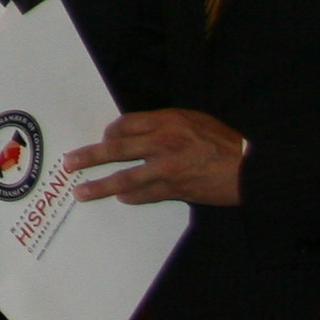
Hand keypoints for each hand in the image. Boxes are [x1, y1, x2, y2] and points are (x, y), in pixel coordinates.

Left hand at [67, 108, 248, 207]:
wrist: (250, 168)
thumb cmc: (224, 141)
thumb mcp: (194, 120)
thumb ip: (166, 124)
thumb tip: (140, 133)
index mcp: (167, 121)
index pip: (125, 124)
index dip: (111, 132)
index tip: (104, 139)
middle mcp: (162, 142)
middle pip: (116, 149)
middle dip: (89, 157)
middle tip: (70, 164)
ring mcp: (166, 168)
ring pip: (124, 178)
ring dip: (100, 186)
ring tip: (81, 192)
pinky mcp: (174, 189)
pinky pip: (144, 194)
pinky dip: (131, 197)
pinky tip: (122, 198)